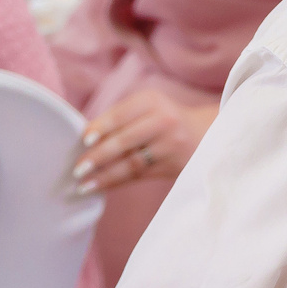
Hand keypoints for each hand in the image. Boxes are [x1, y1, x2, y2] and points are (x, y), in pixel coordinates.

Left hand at [73, 88, 217, 194]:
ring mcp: (171, 144)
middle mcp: (164, 121)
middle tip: (77, 168)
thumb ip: (120, 118)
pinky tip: (99, 186)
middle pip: (125, 140)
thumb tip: (84, 139)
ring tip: (83, 183)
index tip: (83, 140)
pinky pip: (139, 175)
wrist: (209, 134)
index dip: (101, 128)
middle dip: (98, 156)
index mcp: (153, 101)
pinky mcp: (174, 165)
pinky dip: (117, 182)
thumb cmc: (165, 120)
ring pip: (131, 162)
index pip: (121, 115)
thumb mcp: (148, 108)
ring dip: (105, 175)